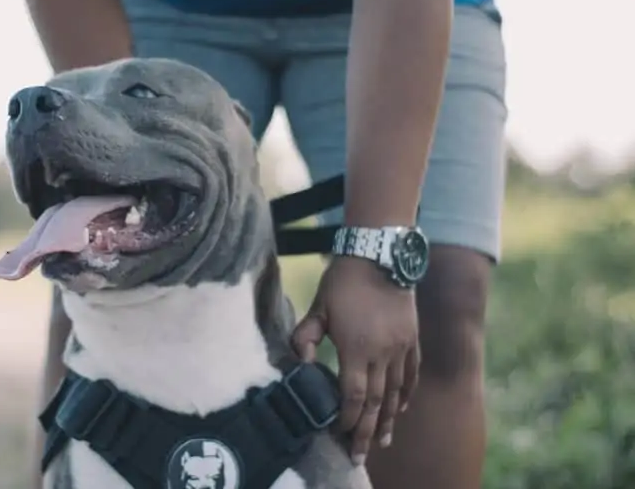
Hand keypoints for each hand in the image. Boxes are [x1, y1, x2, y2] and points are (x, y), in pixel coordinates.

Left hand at [291, 256, 419, 465]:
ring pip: (396, 392)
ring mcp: (402, 347)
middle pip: (376, 402)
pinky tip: (399, 409)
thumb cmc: (344, 281)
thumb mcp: (318, 307)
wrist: (380, 256)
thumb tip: (299, 364)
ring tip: (381, 441)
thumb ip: (305, 337)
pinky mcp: (412, 339)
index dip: (347, 418)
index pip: (354, 395)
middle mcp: (383, 353)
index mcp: (357, 347)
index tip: (341, 434)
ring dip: (387, 419)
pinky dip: (406, 394)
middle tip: (360, 456)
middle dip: (366, 430)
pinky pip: (411, 374)